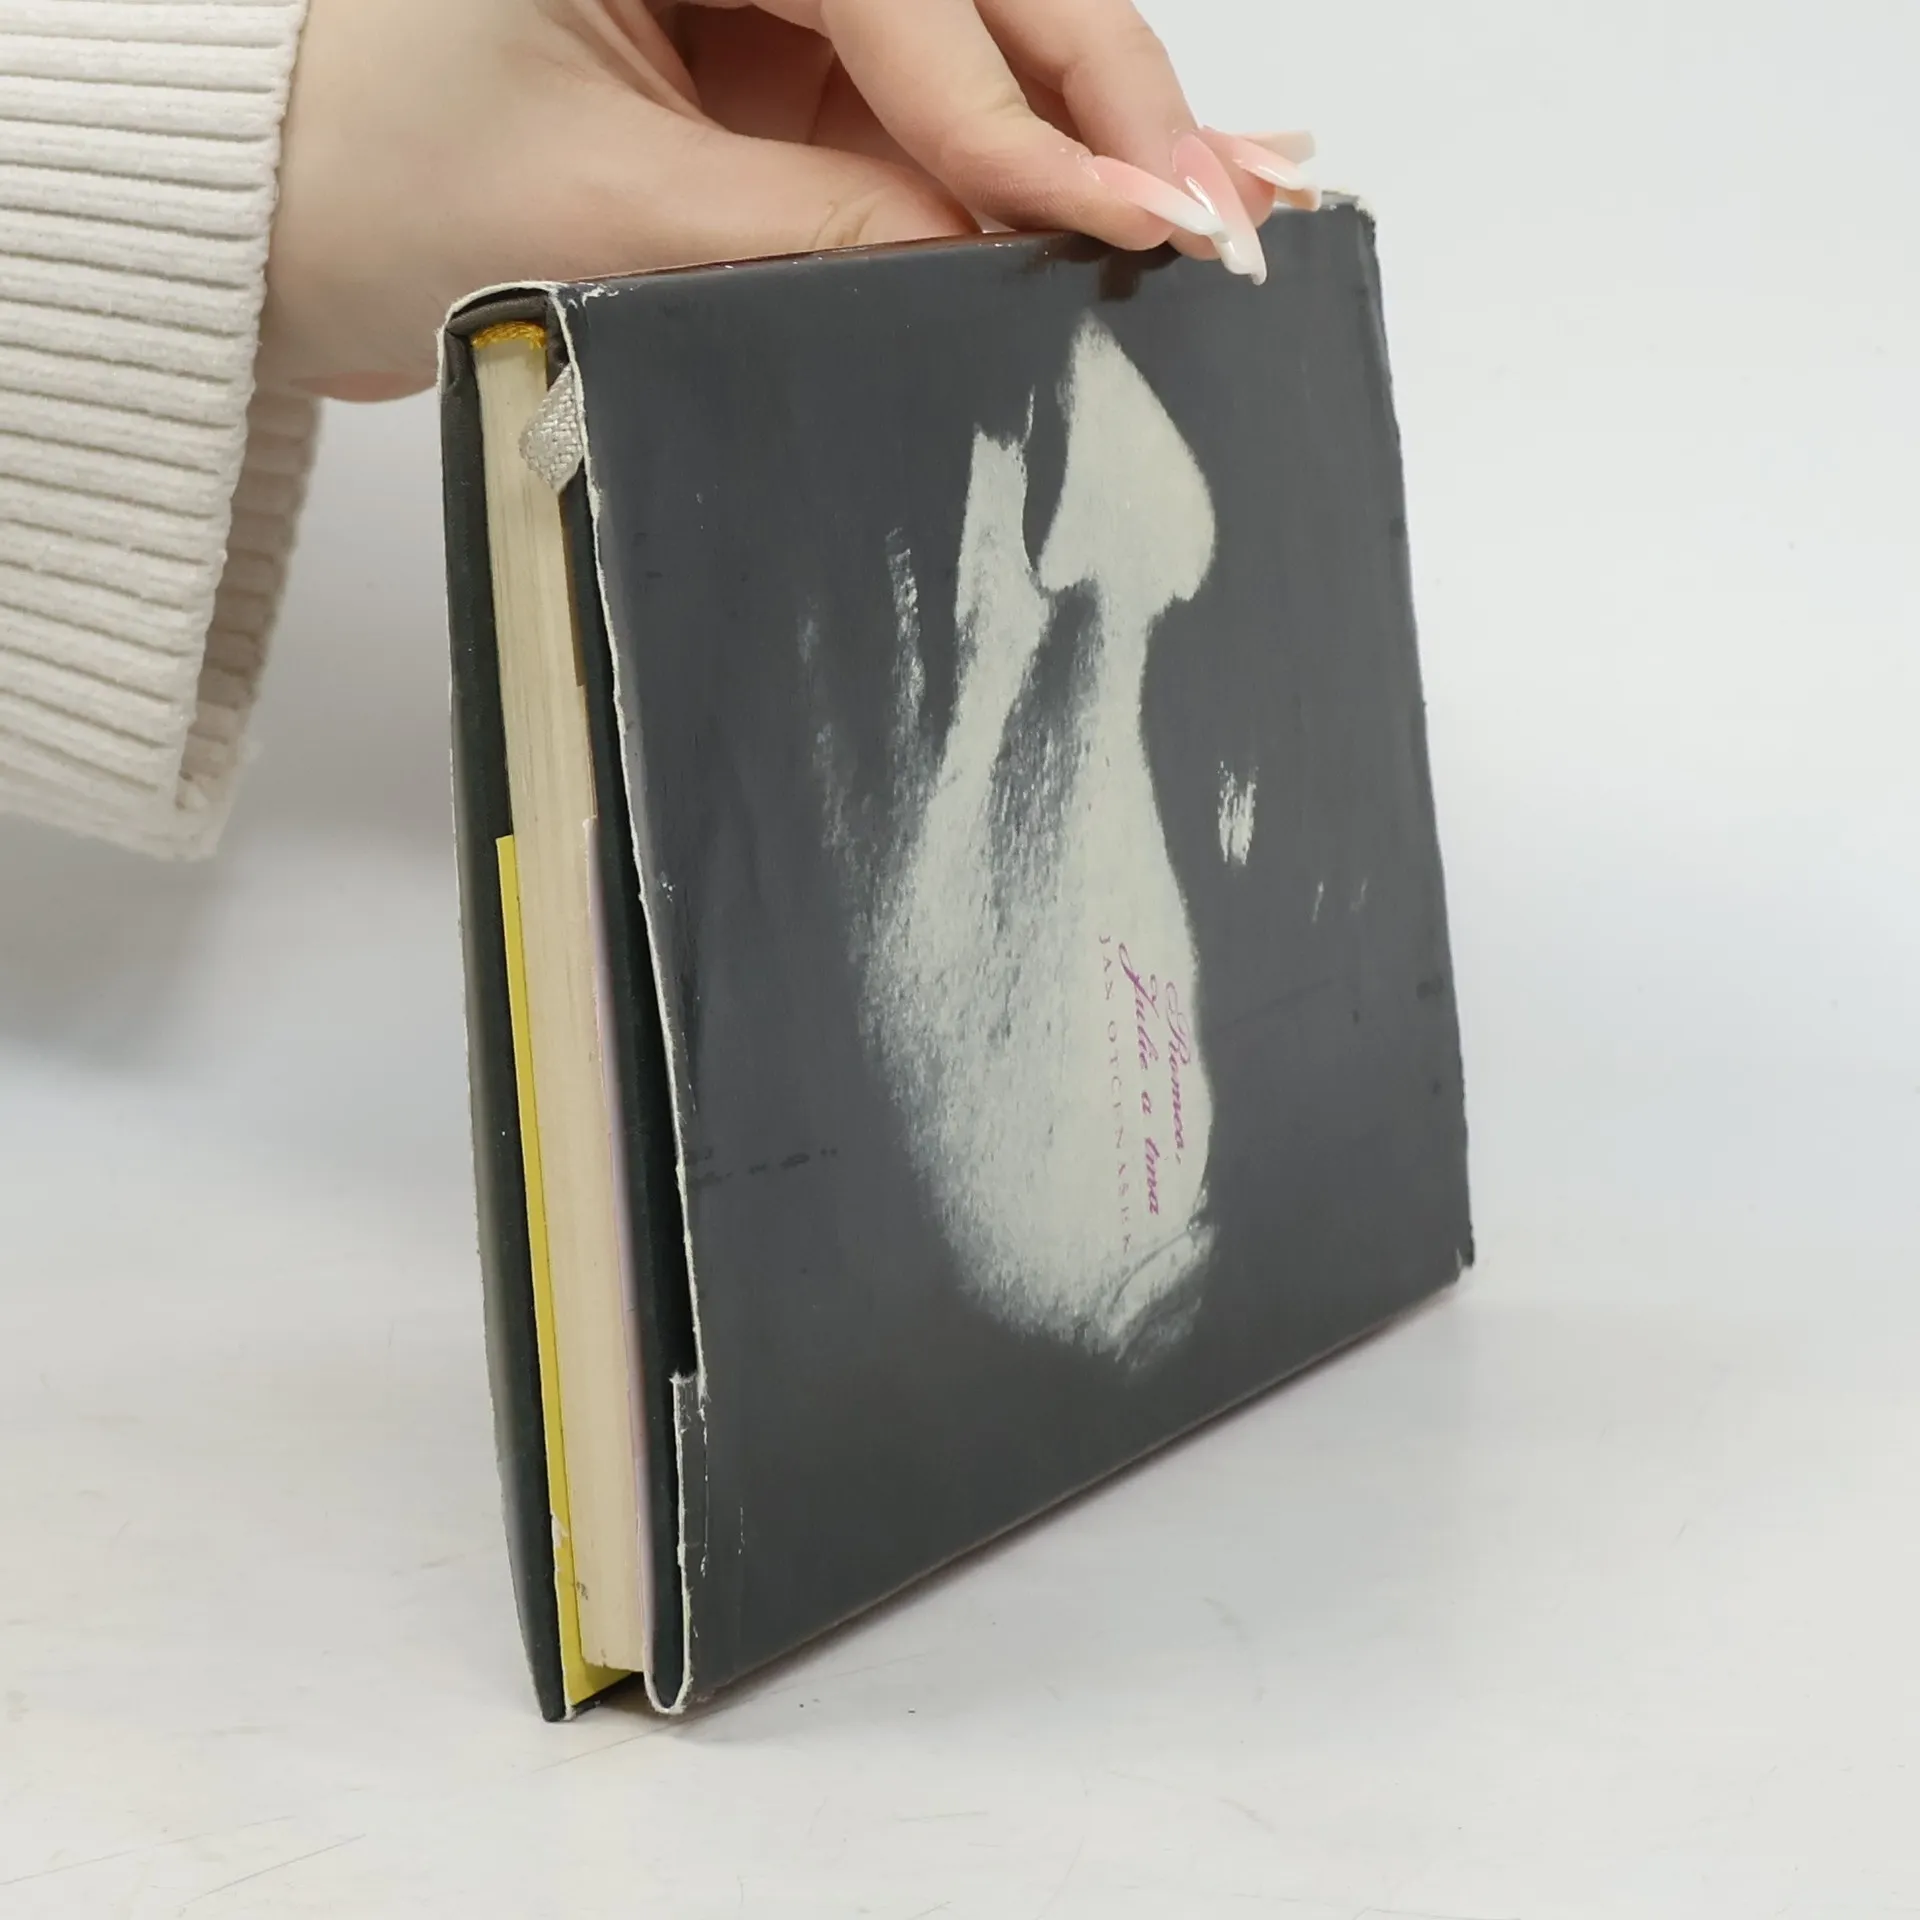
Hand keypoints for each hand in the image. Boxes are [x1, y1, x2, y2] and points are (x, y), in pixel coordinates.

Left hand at [261, 0, 1316, 400]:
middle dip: (1103, 101)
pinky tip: (1132, 182)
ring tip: (1231, 194)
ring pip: (970, 39)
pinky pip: (922, 102)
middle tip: (1227, 203)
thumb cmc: (362, 180)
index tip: (1143, 219)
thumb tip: (1014, 261)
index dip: (1029, 126)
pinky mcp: (773, 52)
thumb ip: (832, 237)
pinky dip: (1020, 157)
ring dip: (1097, 123)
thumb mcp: (617, 218)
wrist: (267, 222)